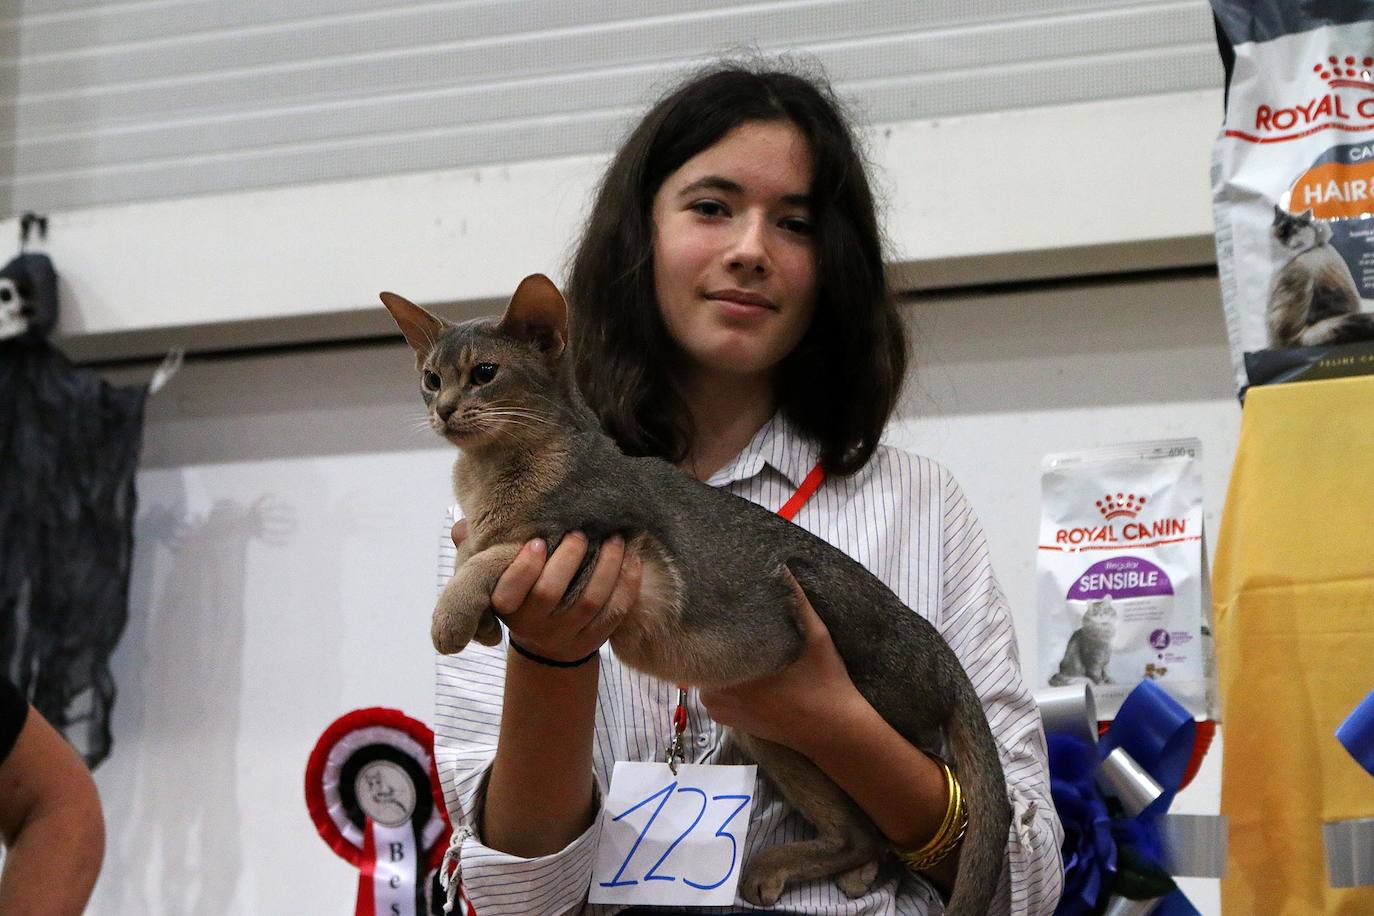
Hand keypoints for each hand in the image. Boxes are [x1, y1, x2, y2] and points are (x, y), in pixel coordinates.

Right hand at [452, 520, 641, 664]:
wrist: (549, 648)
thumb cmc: (521, 599)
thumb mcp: (495, 581)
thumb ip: (478, 553)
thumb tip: (460, 526)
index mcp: (507, 610)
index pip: (510, 592)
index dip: (523, 567)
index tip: (537, 540)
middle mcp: (535, 626)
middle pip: (551, 594)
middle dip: (568, 559)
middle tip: (580, 532)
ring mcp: (568, 635)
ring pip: (590, 601)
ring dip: (606, 567)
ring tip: (615, 538)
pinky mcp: (596, 639)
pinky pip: (616, 612)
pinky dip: (627, 584)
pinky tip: (633, 559)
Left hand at [698, 569, 864, 753]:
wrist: (833, 730)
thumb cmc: (823, 680)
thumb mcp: (814, 634)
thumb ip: (795, 599)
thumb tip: (780, 566)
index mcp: (729, 670)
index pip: (704, 637)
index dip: (710, 620)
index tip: (720, 606)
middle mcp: (716, 693)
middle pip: (704, 655)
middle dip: (716, 640)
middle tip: (734, 623)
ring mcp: (719, 710)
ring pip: (707, 674)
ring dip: (720, 662)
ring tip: (742, 647)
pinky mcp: (728, 722)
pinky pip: (715, 694)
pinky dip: (725, 683)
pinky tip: (745, 673)